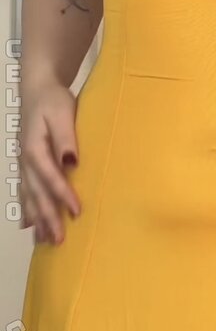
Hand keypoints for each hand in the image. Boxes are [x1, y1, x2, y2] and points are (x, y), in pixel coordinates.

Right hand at [18, 82, 80, 245]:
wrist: (38, 89)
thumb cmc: (53, 100)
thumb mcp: (62, 113)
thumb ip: (66, 137)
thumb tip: (71, 162)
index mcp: (34, 148)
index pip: (50, 177)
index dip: (62, 196)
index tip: (76, 213)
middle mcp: (26, 160)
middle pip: (36, 194)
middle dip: (47, 218)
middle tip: (58, 241)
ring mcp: (24, 164)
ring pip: (28, 197)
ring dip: (36, 219)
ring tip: (44, 242)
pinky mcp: (26, 165)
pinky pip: (24, 192)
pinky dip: (27, 209)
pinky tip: (29, 226)